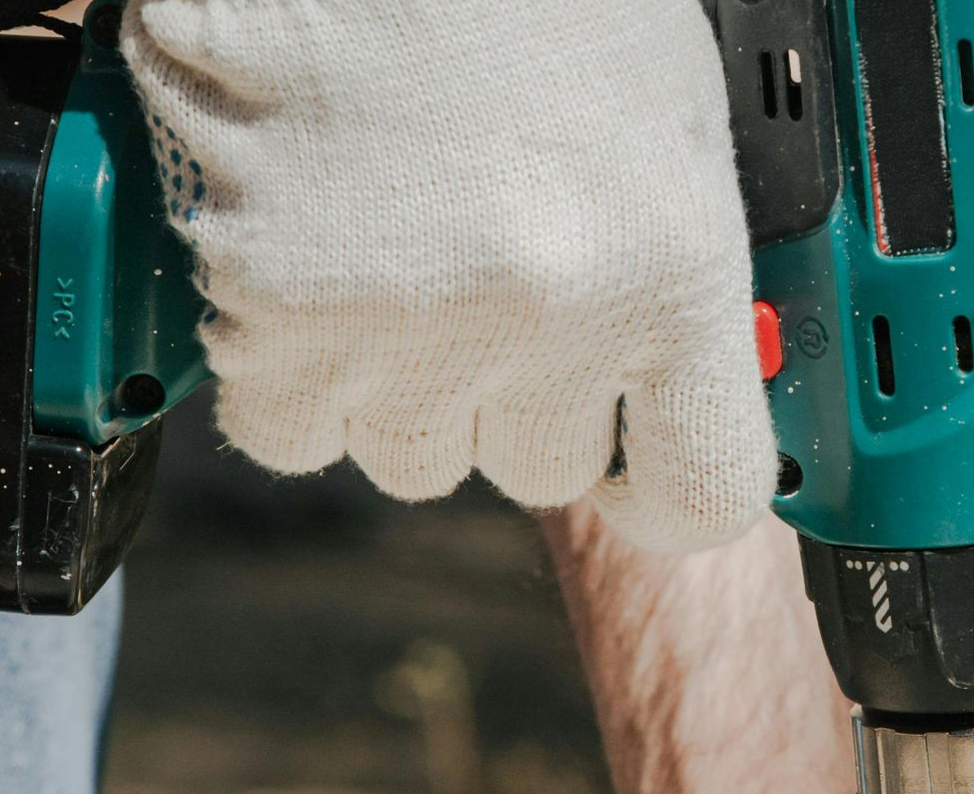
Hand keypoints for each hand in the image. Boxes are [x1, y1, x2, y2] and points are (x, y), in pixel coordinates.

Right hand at [122, 0, 774, 550]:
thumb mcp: (665, 120)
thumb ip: (666, 277)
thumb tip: (658, 399)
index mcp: (672, 267)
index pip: (701, 492)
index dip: (665, 485)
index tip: (637, 459)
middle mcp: (549, 316)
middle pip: (540, 470)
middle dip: (518, 395)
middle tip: (487, 276)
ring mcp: (404, 321)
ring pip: (411, 459)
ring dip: (403, 386)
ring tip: (394, 248)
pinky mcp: (272, 305)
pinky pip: (288, 431)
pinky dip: (289, 374)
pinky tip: (308, 269)